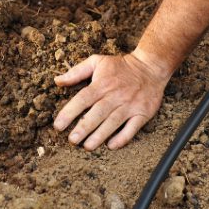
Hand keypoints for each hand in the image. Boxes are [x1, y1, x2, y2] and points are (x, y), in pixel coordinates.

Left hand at [53, 51, 170, 150]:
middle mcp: (116, 95)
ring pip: (113, 122)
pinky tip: (112, 145)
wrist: (151, 66)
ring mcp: (130, 105)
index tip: (58, 125)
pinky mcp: (143, 113)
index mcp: (102, 84)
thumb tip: (57, 81)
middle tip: (72, 140)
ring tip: (87, 146)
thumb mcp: (97, 62)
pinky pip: (132, 128)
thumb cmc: (120, 66)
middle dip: (84, 128)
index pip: (83, 99)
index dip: (70, 112)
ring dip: (100, 135)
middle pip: (97, 113)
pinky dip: (123, 138)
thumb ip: (76, 72)